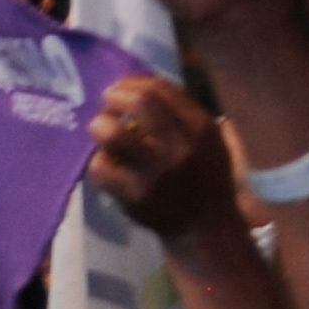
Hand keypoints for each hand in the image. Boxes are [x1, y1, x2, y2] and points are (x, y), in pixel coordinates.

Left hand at [85, 72, 243, 243]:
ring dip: (101, 125)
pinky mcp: (136, 197)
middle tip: (108, 101)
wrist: (205, 226)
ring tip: (99, 127)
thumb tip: (139, 85)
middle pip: (139, 104)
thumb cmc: (206, 175)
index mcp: (201, 128)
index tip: (123, 86)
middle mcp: (181, 147)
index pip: (161, 89)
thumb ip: (182, 113)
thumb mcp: (209, 139)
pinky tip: (104, 161)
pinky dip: (99, 160)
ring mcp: (157, 174)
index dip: (134, 82)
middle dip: (116, 96)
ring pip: (114, 135)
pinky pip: (103, 168)